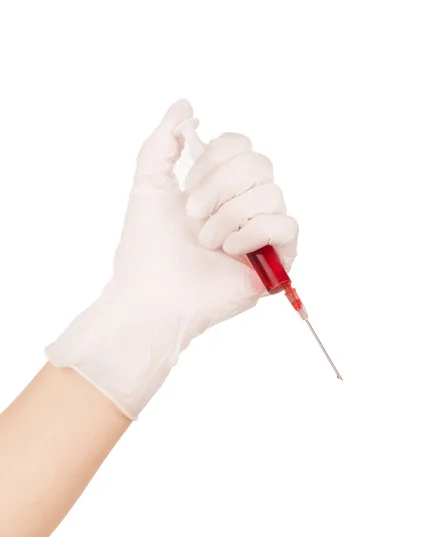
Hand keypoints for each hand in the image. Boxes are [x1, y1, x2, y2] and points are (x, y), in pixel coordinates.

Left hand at [46, 100, 298, 418]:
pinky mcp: (274, 261)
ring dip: (230, 216)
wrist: (151, 294)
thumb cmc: (146, 246)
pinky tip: (229, 250)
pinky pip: (287, 226)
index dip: (216, 160)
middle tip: (193, 214)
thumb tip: (185, 104)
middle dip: (220, 186)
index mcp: (219, 186)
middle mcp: (243, 206)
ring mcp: (260, 233)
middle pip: (259, 164)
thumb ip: (164, 140)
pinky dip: (254, 233)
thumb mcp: (149, 182)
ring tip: (206, 242)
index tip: (187, 187)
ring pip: (272, 194)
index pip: (241, 145)